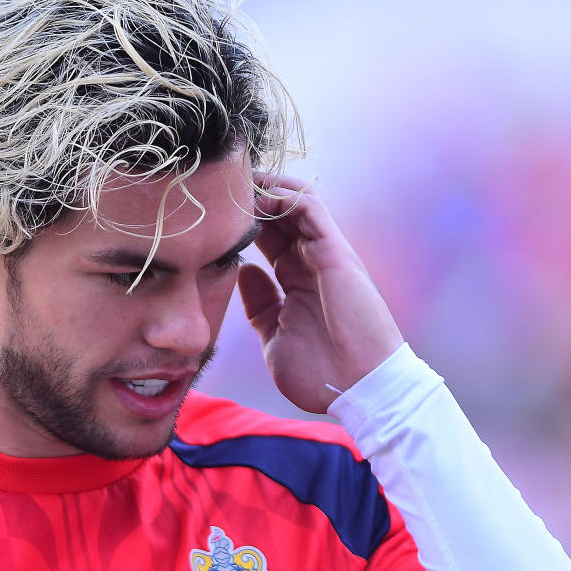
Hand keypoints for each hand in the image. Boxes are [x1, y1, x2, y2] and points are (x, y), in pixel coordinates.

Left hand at [237, 172, 404, 412]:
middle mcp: (311, 261)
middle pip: (279, 212)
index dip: (241, 220)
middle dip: (249, 195)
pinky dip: (284, 194)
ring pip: (296, 202)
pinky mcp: (335, 253)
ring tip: (235, 179)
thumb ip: (259, 305)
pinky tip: (257, 193)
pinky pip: (311, 209)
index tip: (210, 212)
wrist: (360, 390)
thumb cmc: (321, 373)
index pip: (268, 236)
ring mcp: (325, 254)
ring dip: (265, 186)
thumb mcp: (275, 337)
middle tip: (217, 182)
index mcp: (297, 279)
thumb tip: (244, 272)